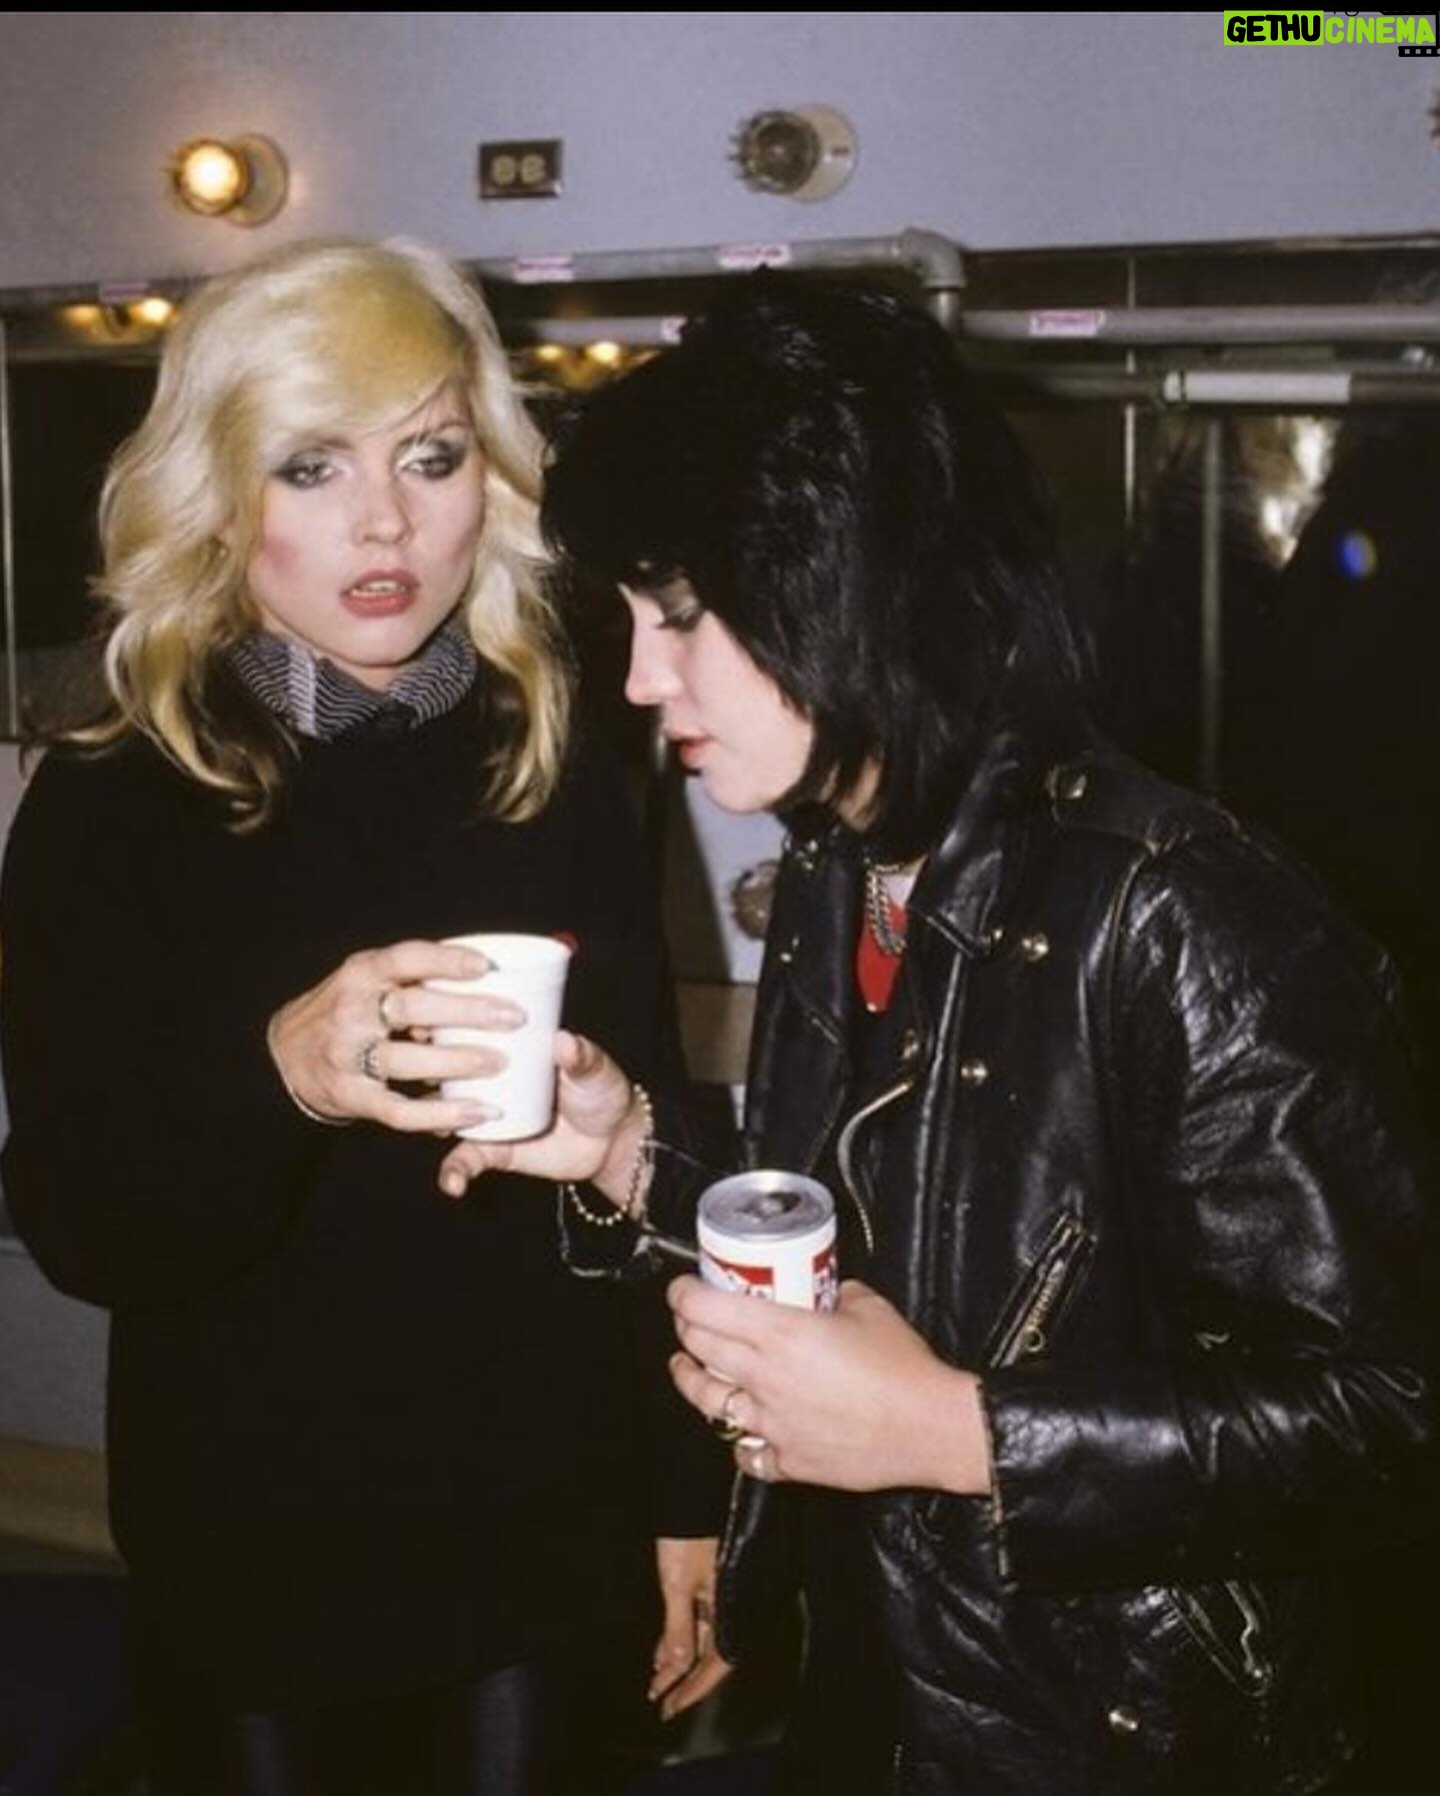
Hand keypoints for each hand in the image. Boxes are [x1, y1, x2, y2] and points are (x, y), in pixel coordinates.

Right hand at [268, 939, 522, 1133]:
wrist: (286, 1052)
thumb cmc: (348, 1009)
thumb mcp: (370, 979)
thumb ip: (416, 979)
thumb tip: (489, 983)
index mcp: (362, 973)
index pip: (406, 959)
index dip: (446, 961)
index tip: (487, 967)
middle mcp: (351, 1011)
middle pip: (412, 1009)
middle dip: (468, 1013)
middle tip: (513, 1017)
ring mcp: (347, 1055)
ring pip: (407, 1061)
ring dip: (457, 1062)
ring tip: (500, 1062)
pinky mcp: (350, 1095)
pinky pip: (399, 1109)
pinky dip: (440, 1114)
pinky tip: (477, 1113)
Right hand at [437, 1031, 641, 1198]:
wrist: (613, 1143)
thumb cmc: (603, 1092)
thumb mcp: (595, 1070)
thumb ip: (582, 1057)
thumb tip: (565, 1041)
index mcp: (511, 1048)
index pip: (468, 1030)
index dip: (440, 1027)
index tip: (423, 1027)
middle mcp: (490, 1079)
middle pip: (446, 1071)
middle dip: (428, 1073)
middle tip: (425, 1077)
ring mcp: (488, 1115)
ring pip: (446, 1115)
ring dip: (432, 1120)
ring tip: (437, 1127)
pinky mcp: (493, 1149)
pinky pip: (466, 1159)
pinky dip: (455, 1171)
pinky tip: (453, 1184)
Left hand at [649, 1536, 731, 1720]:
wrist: (697, 1487)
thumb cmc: (688, 1532)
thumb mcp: (678, 1583)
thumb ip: (679, 1627)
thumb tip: (677, 1667)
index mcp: (731, 1607)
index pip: (717, 1663)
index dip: (694, 1688)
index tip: (671, 1706)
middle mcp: (732, 1603)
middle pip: (711, 1654)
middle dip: (684, 1679)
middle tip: (661, 1700)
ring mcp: (723, 1592)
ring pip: (704, 1637)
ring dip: (680, 1657)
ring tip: (657, 1679)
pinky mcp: (713, 1580)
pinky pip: (700, 1618)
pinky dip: (682, 1635)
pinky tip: (664, 1648)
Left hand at [669, 1278, 991, 1495]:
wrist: (930, 1427)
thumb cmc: (903, 1363)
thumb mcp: (868, 1307)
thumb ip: (837, 1293)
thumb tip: (826, 1290)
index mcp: (779, 1333)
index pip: (705, 1309)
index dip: (682, 1295)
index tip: (679, 1289)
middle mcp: (764, 1378)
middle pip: (699, 1350)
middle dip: (684, 1330)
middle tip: (686, 1321)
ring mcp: (772, 1424)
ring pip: (707, 1404)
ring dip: (691, 1382)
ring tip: (686, 1369)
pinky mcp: (789, 1462)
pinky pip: (748, 1453)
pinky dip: (740, 1440)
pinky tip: (743, 1431)